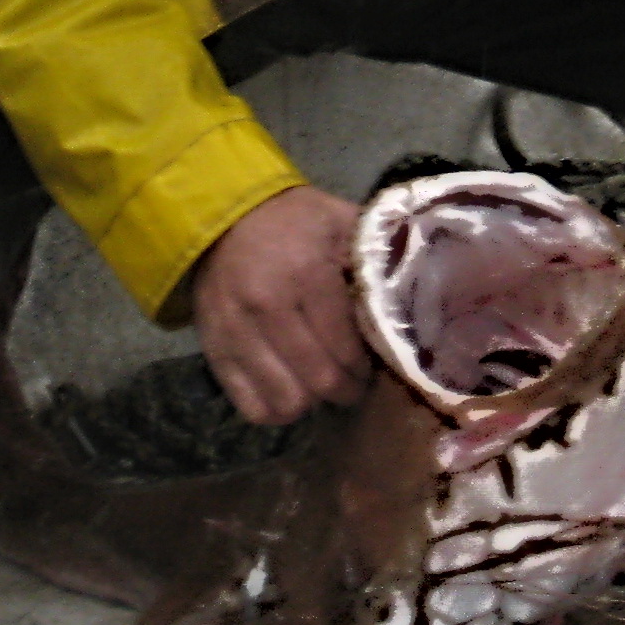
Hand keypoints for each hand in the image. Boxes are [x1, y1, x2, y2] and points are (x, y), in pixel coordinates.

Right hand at [193, 185, 370, 425]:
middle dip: (344, 391)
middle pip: (318, 380)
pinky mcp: (212, 347)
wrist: (225, 214)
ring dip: (311, 403)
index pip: (344, 348)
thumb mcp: (341, 223)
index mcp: (305, 274)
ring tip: (321, 390)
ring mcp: (233, 330)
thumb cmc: (295, 220)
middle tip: (353, 386)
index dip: (364, 368)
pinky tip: (288, 395)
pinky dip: (274, 410)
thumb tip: (412, 301)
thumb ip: (374, 260)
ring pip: (284, 399)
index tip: (371, 368)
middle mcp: (265, 305)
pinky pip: (248, 404)